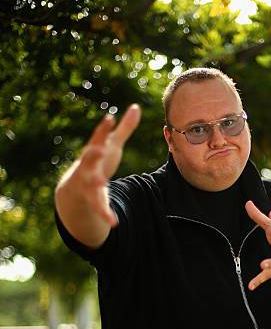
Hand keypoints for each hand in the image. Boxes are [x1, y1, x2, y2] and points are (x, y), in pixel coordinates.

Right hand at [69, 104, 140, 226]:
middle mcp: (88, 166)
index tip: (109, 118)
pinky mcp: (92, 200)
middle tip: (99, 148)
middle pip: (89, 158)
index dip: (103, 129)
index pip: (98, 137)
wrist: (76, 188)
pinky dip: (106, 214)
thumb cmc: (98, 162)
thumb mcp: (112, 146)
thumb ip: (124, 129)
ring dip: (96, 183)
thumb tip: (136, 107)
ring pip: (91, 183)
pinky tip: (114, 222)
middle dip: (93, 153)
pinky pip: (99, 207)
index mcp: (94, 152)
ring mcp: (88, 183)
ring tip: (103, 184)